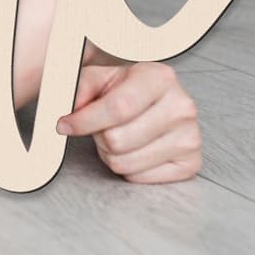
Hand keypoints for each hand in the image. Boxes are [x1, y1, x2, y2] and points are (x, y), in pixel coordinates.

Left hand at [57, 62, 201, 182]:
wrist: (158, 102)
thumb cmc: (127, 89)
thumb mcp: (101, 77)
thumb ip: (81, 88)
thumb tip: (69, 110)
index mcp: (159, 78)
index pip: (117, 108)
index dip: (84, 120)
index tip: (64, 125)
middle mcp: (181, 107)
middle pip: (117, 140)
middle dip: (98, 136)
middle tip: (102, 126)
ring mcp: (190, 138)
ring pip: (124, 162)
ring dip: (110, 153)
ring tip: (118, 135)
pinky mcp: (191, 164)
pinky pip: (139, 178)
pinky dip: (128, 167)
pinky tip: (135, 148)